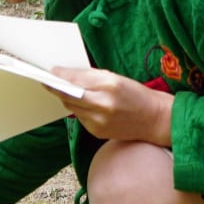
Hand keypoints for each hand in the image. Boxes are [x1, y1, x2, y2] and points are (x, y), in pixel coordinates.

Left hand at [45, 66, 172, 145]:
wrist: (154, 119)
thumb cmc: (136, 95)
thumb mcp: (116, 78)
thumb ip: (92, 76)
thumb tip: (67, 74)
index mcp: (109, 86)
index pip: (76, 80)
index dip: (61, 76)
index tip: (51, 71)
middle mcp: (103, 105)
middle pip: (69, 95)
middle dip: (58, 88)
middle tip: (49, 81)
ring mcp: (99, 121)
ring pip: (71, 108)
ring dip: (67, 98)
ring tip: (63, 90)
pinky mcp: (97, 132)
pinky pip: (80, 118)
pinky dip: (78, 110)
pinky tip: (82, 104)